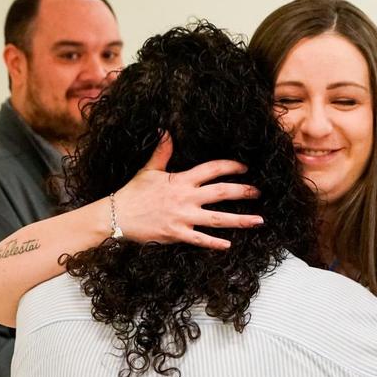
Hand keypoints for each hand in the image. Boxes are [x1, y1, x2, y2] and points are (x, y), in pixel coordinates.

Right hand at [113, 134, 262, 249]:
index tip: (245, 168)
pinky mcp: (177, 234)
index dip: (231, 167)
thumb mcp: (149, 169)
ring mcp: (183, 217)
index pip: (212, 169)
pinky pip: (200, 240)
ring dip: (240, 220)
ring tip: (258, 221)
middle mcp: (186, 198)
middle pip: (222, 193)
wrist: (117, 215)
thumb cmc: (133, 192)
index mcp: (182, 180)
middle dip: (244, 191)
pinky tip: (229, 245)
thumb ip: (162, 151)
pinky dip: (215, 244)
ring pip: (218, 219)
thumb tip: (165, 130)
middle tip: (260, 192)